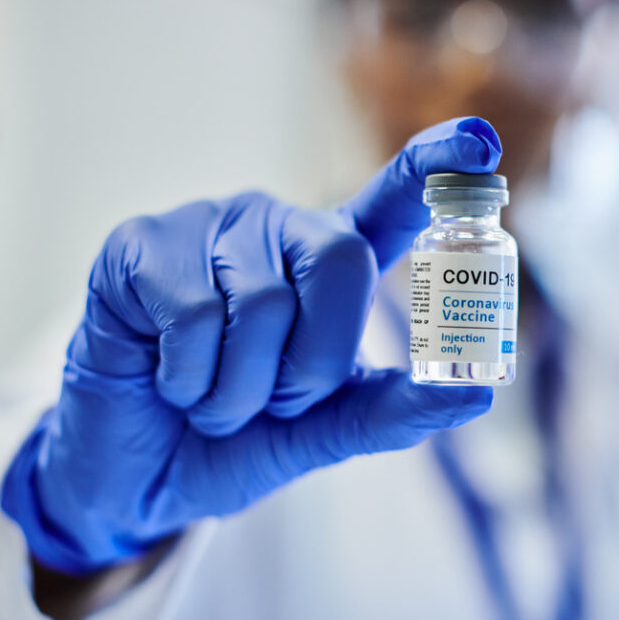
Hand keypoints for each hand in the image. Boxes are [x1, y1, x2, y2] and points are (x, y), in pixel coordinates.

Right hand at [1, 117, 501, 574]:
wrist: (137, 478)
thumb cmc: (233, 442)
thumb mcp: (322, 433)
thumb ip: (393, 411)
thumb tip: (476, 393)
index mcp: (327, 265)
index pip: (390, 203)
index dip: (435, 166)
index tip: (481, 141)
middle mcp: (275, 229)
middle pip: (342, 262)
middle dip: (311, 366)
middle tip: (267, 402)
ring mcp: (206, 226)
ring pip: (262, 304)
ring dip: (238, 390)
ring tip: (206, 397)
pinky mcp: (140, 244)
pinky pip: (193, 315)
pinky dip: (186, 378)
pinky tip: (164, 378)